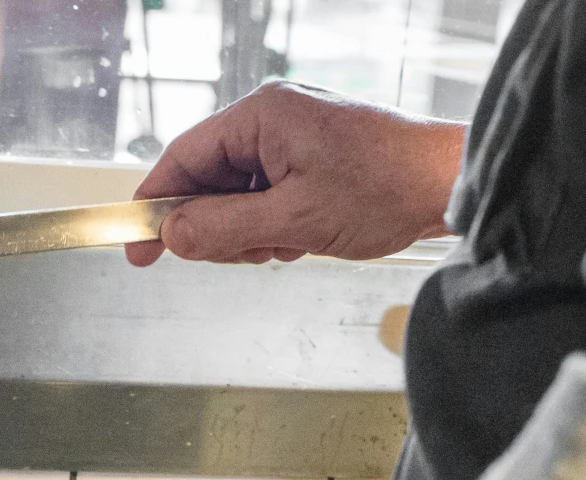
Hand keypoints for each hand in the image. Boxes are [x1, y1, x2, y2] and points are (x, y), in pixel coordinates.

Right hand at [128, 82, 465, 265]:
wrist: (449, 183)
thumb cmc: (384, 190)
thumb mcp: (293, 222)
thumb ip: (224, 230)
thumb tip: (172, 236)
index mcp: (262, 116)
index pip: (184, 158)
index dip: (155, 205)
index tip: (135, 247)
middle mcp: (273, 117)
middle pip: (208, 177)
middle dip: (213, 225)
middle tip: (241, 256)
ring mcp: (294, 135)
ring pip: (237, 192)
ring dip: (247, 230)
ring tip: (285, 246)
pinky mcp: (312, 155)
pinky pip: (267, 193)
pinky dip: (271, 224)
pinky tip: (299, 239)